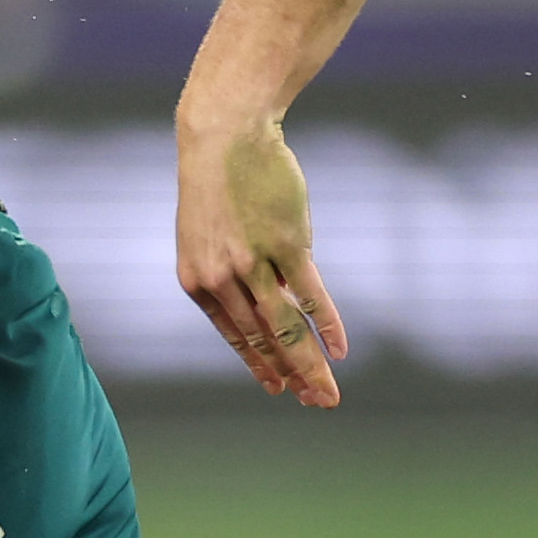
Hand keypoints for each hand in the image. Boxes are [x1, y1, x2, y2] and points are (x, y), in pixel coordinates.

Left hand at [177, 114, 349, 408]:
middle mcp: (222, 279)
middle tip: (315, 403)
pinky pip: (310, 295)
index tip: (279, 388)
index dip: (260, 365)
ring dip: (310, 365)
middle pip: (264, 340)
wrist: (224, 134)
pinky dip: (327, 325)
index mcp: (198, 282)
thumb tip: (267, 304)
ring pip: (286, 328)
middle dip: (292, 376)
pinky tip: (340, 351)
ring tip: (328, 394)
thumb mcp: (209, 234)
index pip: (236, 336)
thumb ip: (231, 274)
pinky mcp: (287, 242)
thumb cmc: (219, 182)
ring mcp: (255, 262)